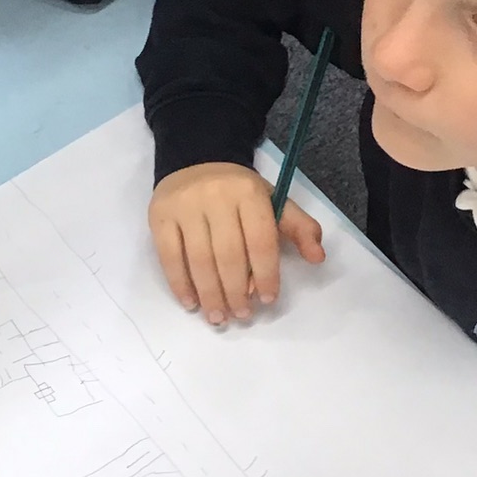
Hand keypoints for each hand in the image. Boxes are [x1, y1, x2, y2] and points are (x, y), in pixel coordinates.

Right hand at [149, 162, 325, 323]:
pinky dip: (180, 284)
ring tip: (218, 317)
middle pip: (228, 255)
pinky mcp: (159, 216)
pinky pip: (169, 257)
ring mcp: (184, 207)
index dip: (265, 274)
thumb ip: (298, 228)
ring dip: (210, 295)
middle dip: (236, 291)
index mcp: (249, 194)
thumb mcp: (273, 201)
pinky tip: (191, 303)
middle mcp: (216, 197)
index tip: (267, 300)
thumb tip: (317, 257)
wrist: (197, 159)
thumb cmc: (239, 191)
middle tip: (242, 315)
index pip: (260, 241)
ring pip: (198, 259)